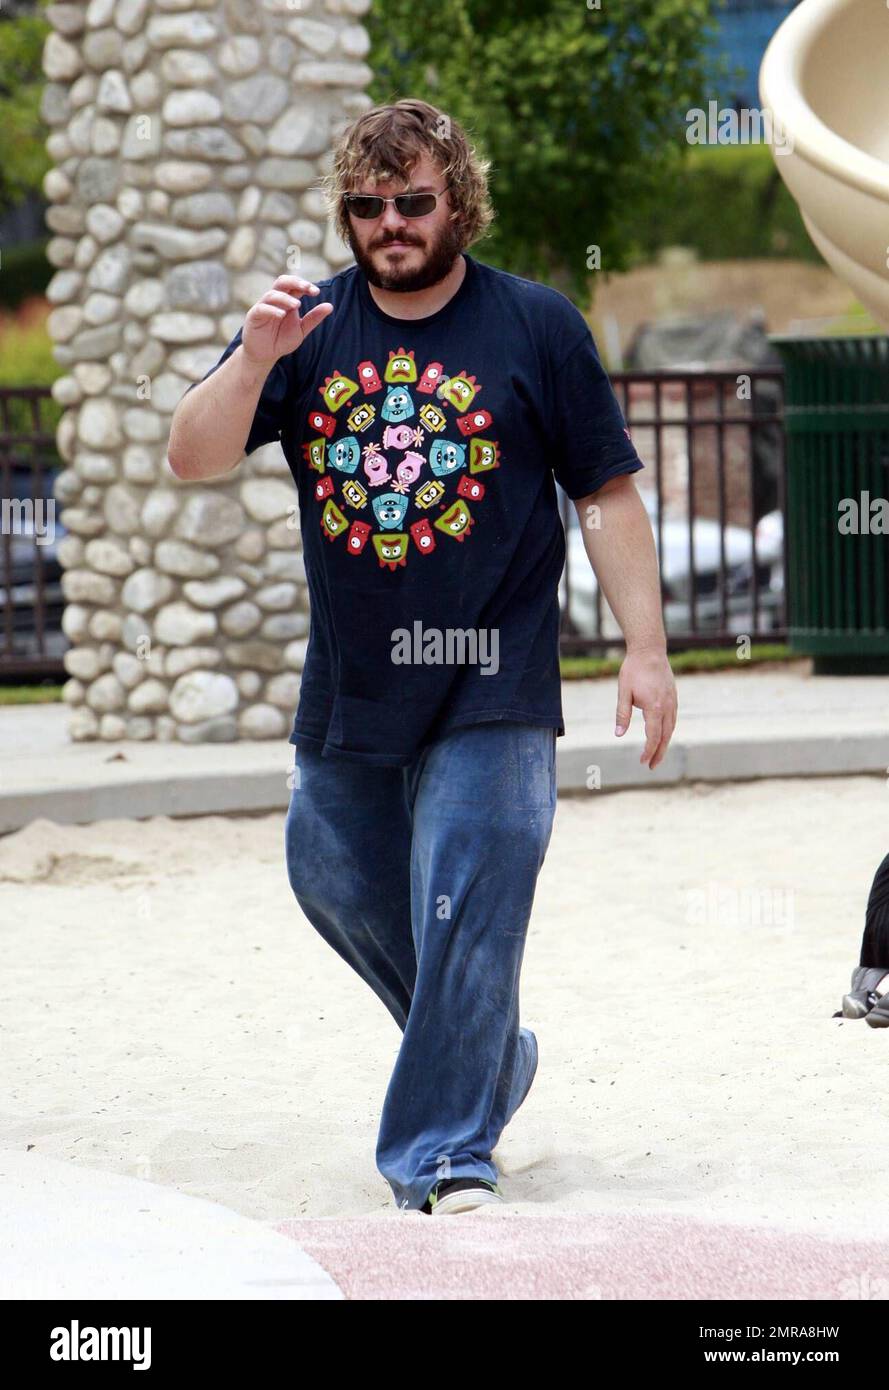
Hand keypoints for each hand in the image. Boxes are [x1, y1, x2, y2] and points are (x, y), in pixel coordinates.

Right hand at [242, 274, 333, 367]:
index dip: (305, 285)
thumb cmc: (281, 340)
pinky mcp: (254, 316)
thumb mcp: (301, 330)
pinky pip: (262, 308)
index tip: (316, 292)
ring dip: (285, 298)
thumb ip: (313, 318)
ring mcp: (263, 306)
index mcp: (287, 300)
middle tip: (307, 288)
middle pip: (282, 282)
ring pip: (272, 294)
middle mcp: (275, 300)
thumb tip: (330, 306)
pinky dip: (272, 310)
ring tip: (297, 305)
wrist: (265, 355)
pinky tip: (282, 314)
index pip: (295, 286)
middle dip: (295, 282)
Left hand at [614, 646, 676, 769]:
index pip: (653, 736)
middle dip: (659, 753)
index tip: (642, 761)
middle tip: (651, 766)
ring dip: (664, 743)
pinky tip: (662, 735)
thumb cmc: (633, 670)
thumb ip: (622, 714)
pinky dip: (668, 731)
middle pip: (665, 736)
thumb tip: (618, 734)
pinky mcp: (673, 697)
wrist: (650, 650)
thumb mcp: (623, 692)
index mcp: (654, 707)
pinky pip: (673, 719)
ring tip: (657, 755)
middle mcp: (667, 707)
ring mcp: (673, 701)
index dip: (648, 751)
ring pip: (671, 728)